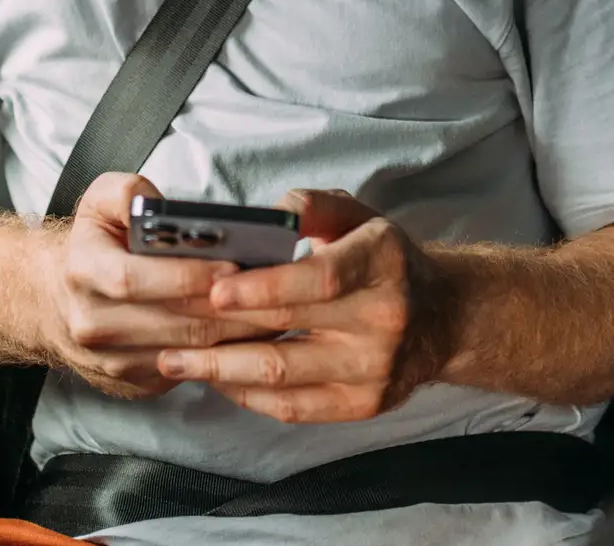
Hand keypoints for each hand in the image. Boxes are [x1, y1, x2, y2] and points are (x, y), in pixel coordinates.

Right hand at [30, 172, 273, 399]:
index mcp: (84, 270)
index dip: (187, 275)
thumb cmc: (93, 244)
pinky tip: (255, 336)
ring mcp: (112, 361)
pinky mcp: (132, 383)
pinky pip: (189, 373)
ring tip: (279, 312)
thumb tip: (158, 206)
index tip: (233, 267)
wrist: (53, 301)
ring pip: (189, 353)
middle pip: (175, 322)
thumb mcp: (98, 203)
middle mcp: (92, 323)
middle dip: (231, 308)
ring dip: (238, 335)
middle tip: (277, 293)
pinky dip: (226, 357)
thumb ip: (127, 193)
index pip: (136, 279)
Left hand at [155, 189, 454, 422]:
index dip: (263, 288)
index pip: (320, 280)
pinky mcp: (364, 405)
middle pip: (289, 331)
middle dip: (220, 331)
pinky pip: (294, 407)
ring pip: (283, 377)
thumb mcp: (361, 217)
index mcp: (382, 264)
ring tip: (175, 361)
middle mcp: (384, 320)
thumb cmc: (387, 262)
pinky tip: (217, 380)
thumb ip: (314, 207)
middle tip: (169, 327)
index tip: (213, 290)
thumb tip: (270, 212)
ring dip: (221, 371)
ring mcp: (374, 370)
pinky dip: (248, 395)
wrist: (444, 318)